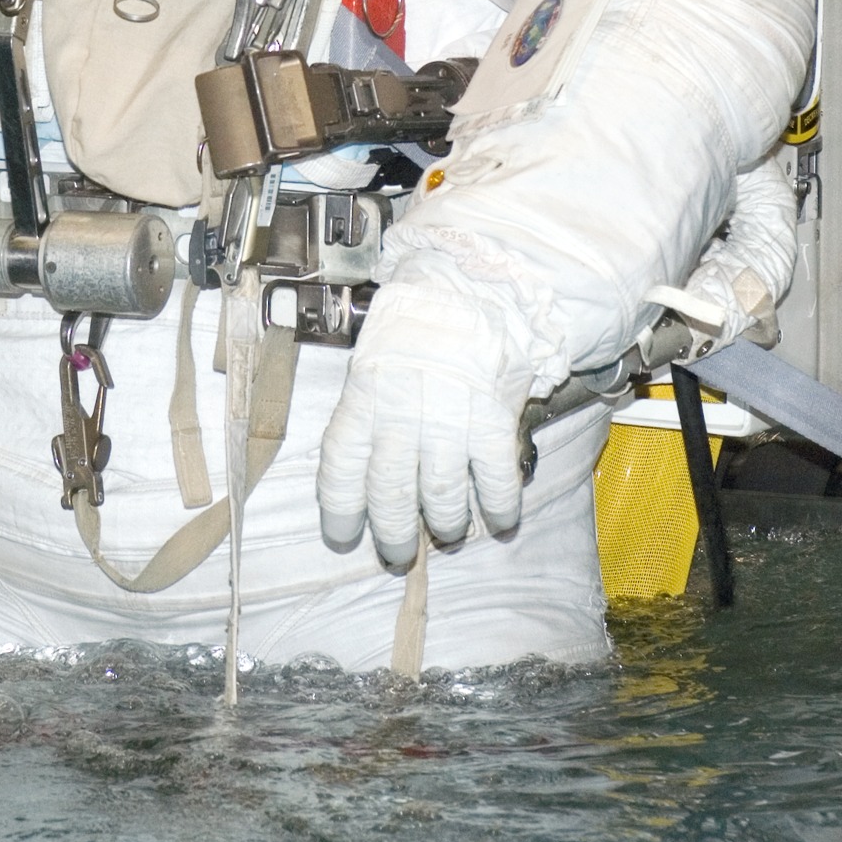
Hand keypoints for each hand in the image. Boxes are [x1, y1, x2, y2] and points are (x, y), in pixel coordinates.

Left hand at [316, 271, 532, 569]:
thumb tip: (361, 473)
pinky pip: (494, 479)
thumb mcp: (373, 359)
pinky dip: (498, 506)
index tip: (344, 537)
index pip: (342, 466)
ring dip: (445, 524)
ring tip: (448, 534)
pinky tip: (501, 520)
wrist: (475, 287)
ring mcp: (448, 417)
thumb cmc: (419, 325)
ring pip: (440, 493)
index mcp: (364, 394)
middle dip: (394, 533)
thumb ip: (366, 411)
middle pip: (390, 491)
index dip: (340, 510)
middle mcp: (401, 411)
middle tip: (399, 554)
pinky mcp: (492, 419)